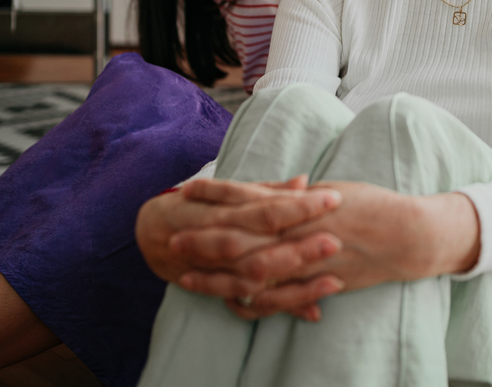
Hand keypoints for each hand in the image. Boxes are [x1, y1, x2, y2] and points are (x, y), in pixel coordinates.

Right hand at [135, 176, 340, 289]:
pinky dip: (280, 308)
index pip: (266, 207)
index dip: (299, 205)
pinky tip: (313, 310)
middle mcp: (218, 239)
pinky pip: (247, 304)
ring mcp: (216, 269)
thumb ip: (268, 189)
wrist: (156, 234)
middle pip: (260, 245)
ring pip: (254, 279)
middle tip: (335, 241)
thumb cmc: (202, 205)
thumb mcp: (229, 191)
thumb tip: (305, 180)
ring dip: (294, 282)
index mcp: (224, 209)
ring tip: (333, 280)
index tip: (334, 199)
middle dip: (298, 246)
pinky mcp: (219, 291)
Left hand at [175, 182, 479, 321]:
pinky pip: (278, 298)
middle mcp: (302, 232)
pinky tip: (228, 302)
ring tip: (186, 276)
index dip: (216, 197)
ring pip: (253, 272)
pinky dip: (251, 302)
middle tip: (171, 238)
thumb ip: (294, 197)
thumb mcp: (329, 191)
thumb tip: (265, 191)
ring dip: (217, 275)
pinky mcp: (318, 284)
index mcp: (303, 204)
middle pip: (242, 238)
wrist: (409, 235)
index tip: (187, 192)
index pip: (249, 199)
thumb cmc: (371, 206)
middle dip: (205, 239)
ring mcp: (308, 262)